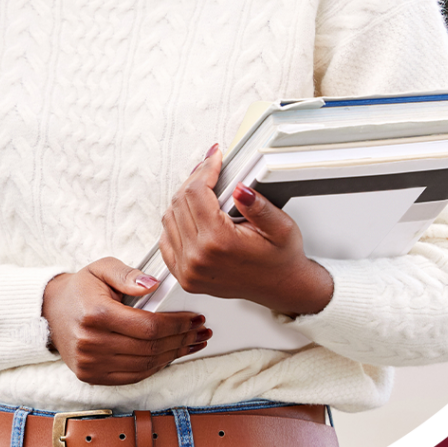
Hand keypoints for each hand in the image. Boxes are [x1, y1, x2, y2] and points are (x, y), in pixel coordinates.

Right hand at [41, 258, 211, 384]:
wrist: (51, 311)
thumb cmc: (82, 288)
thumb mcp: (102, 268)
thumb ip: (128, 274)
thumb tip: (153, 285)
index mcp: (96, 314)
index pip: (149, 327)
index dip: (177, 325)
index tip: (195, 318)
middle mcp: (91, 342)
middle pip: (150, 348)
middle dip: (181, 340)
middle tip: (199, 331)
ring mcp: (90, 363)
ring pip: (145, 365)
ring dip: (174, 356)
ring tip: (192, 343)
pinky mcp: (91, 376)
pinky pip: (132, 376)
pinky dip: (155, 367)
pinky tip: (170, 355)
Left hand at [159, 145, 333, 317]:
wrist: (280, 287)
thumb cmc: (280, 259)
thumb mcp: (281, 227)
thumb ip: (259, 206)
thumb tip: (240, 189)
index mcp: (219, 243)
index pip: (196, 192)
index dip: (205, 169)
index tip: (214, 159)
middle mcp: (198, 258)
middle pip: (180, 202)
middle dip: (195, 180)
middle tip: (210, 169)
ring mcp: (188, 269)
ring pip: (169, 218)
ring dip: (184, 199)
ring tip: (203, 191)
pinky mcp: (184, 276)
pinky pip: (166, 239)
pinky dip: (176, 222)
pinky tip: (193, 215)